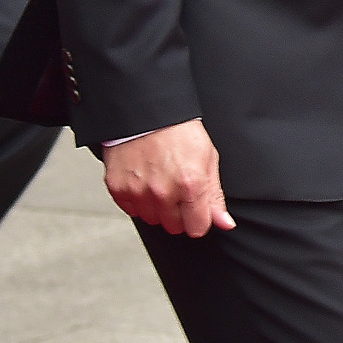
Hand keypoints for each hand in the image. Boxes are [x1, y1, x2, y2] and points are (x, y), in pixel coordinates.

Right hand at [102, 119, 234, 236]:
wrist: (148, 115)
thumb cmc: (180, 133)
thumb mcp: (208, 160)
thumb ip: (215, 196)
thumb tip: (224, 223)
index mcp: (190, 185)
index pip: (197, 228)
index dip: (200, 220)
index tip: (198, 212)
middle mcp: (163, 193)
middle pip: (174, 226)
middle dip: (180, 213)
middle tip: (179, 190)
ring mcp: (138, 192)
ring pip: (152, 219)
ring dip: (158, 208)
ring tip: (162, 182)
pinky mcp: (118, 189)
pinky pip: (131, 210)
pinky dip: (139, 200)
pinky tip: (146, 181)